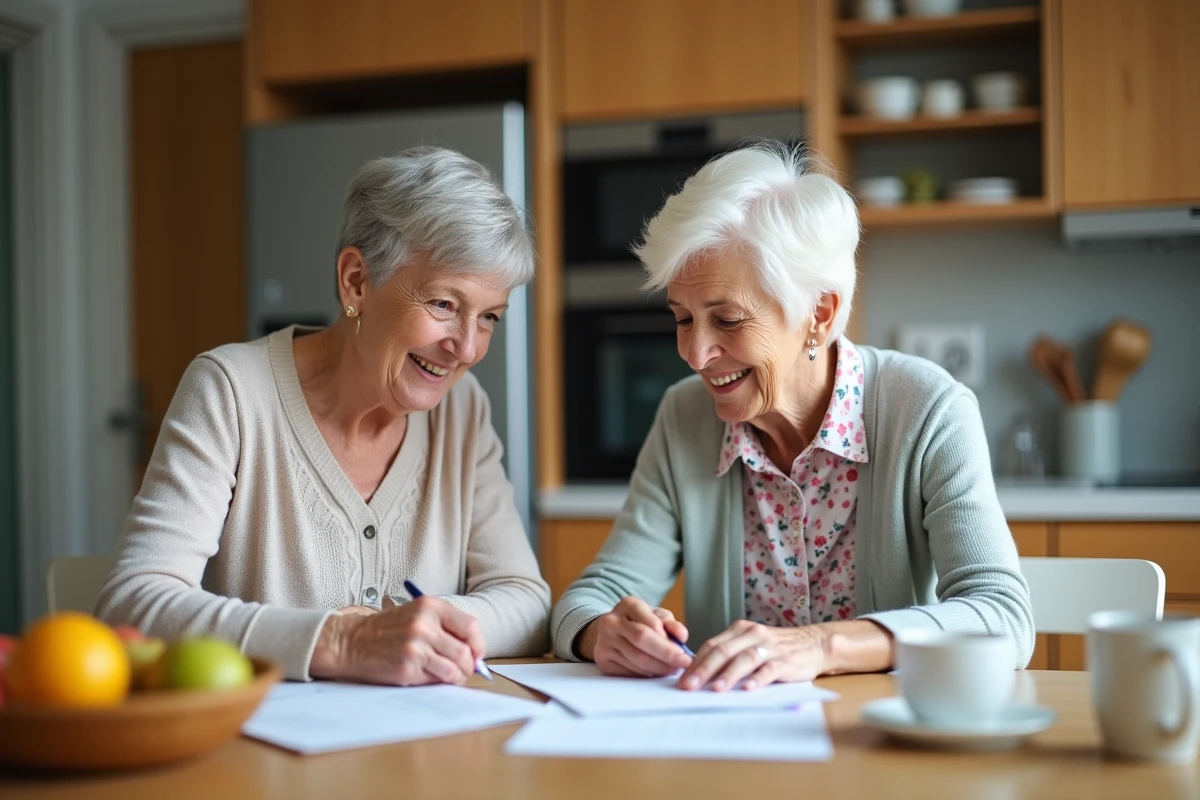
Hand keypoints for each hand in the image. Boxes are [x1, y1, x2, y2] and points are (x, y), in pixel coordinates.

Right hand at [312, 596, 484, 685]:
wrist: (353, 640)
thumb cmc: (388, 628)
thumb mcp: (417, 614)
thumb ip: (445, 626)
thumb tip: (474, 651)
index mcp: (430, 607)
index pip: (471, 627)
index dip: (478, 644)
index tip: (477, 653)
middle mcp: (424, 626)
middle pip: (465, 652)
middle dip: (470, 666)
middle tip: (466, 670)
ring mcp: (415, 648)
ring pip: (454, 670)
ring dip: (457, 677)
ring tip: (452, 676)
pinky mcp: (406, 669)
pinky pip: (435, 680)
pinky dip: (438, 682)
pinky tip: (430, 677)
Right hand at [578, 597, 691, 676]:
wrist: (611, 631)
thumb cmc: (639, 623)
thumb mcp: (656, 617)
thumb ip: (671, 624)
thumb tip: (681, 636)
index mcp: (628, 605)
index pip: (651, 624)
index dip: (669, 643)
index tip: (684, 656)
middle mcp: (612, 621)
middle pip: (642, 640)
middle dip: (665, 656)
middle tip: (681, 665)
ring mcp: (604, 641)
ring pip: (636, 660)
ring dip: (658, 668)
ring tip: (670, 669)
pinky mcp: (602, 659)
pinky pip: (628, 672)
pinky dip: (645, 675)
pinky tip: (654, 672)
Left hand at [680, 620, 830, 691]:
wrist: (815, 643)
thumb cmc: (777, 649)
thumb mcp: (751, 646)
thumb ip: (730, 655)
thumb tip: (700, 676)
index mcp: (740, 630)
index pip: (712, 644)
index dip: (695, 662)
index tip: (681, 680)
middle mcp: (753, 634)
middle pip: (723, 650)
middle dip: (704, 669)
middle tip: (689, 687)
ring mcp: (770, 647)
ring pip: (744, 658)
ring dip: (728, 675)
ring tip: (715, 690)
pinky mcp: (787, 660)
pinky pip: (770, 668)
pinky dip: (758, 678)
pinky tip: (748, 689)